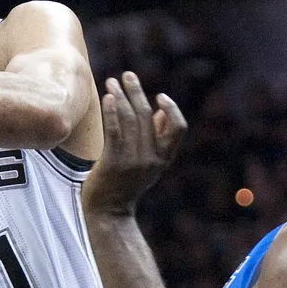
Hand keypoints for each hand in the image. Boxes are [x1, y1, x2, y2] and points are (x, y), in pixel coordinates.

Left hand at [83, 72, 186, 215]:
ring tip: (111, 81)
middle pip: (148, 116)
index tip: (159, 96)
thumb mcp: (149, 164)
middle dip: (137, 91)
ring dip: (121, 96)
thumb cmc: (126, 184)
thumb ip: (157, 138)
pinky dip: (112, 110)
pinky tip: (107, 97)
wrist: (109, 212)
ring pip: (130, 119)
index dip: (172, 109)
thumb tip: (162, 111)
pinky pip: (114, 130)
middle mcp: (152, 159)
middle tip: (127, 75)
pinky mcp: (114, 162)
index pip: (179, 128)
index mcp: (164, 159)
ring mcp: (133, 161)